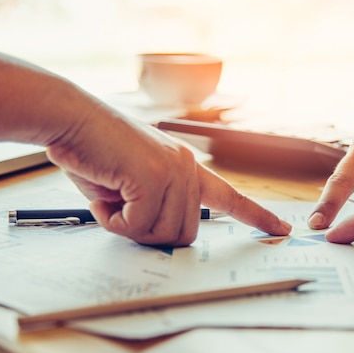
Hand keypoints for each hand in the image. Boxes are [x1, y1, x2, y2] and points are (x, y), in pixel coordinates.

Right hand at [47, 106, 290, 245]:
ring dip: (127, 226)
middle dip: (148, 234)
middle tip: (121, 211)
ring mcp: (173, 171)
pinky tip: (103, 193)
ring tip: (111, 195)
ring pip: (161, 233)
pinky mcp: (153, 176)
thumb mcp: (134, 183)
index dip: (255, 216)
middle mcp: (188, 168)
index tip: (281, 228)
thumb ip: (155, 205)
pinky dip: (112, 220)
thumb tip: (159, 234)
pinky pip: (136, 225)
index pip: (231, 197)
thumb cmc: (98, 151)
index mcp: (189, 168)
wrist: (72, 118)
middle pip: (184, 234)